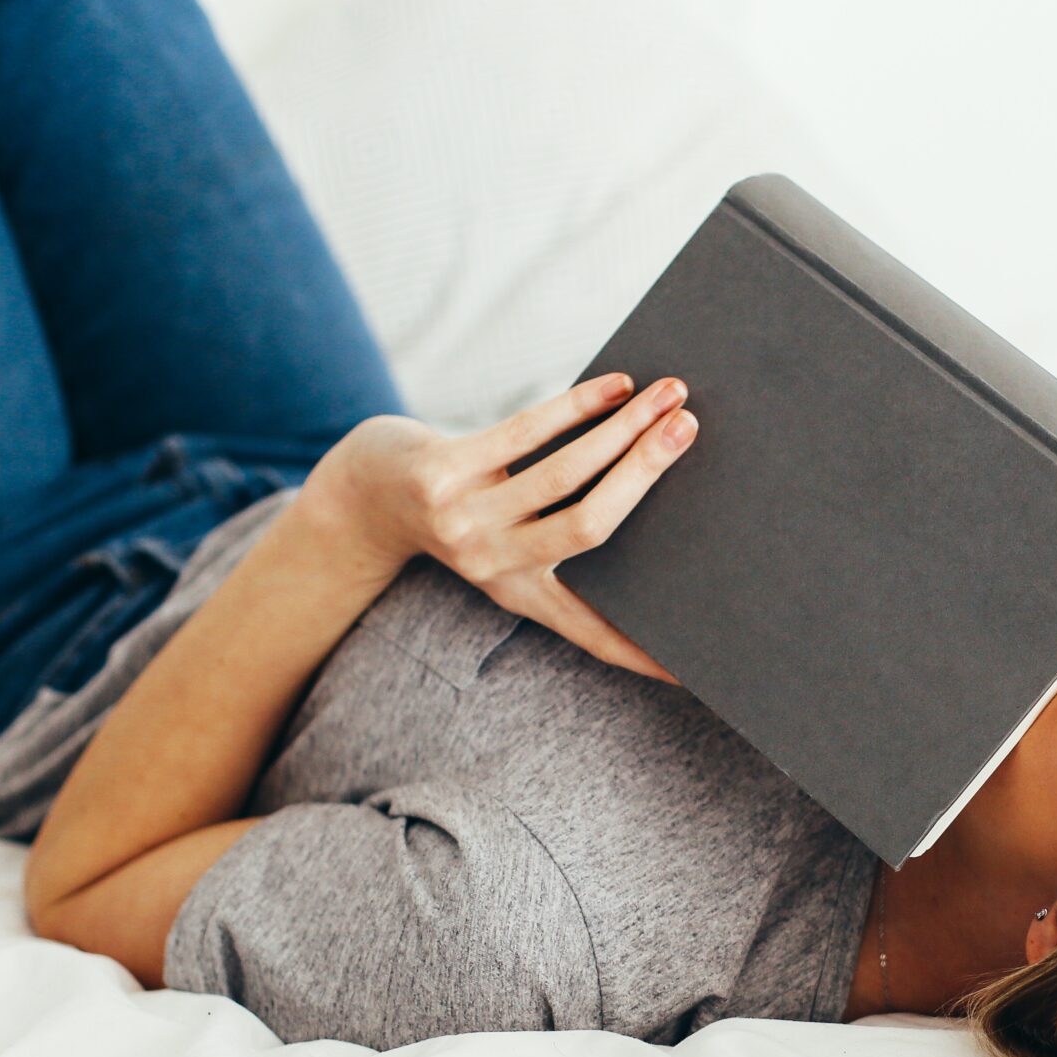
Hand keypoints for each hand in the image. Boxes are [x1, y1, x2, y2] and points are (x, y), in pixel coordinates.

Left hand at [297, 373, 697, 680]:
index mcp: (522, 594)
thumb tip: (647, 484)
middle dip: (645, 474)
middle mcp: (496, 565)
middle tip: (690, 429)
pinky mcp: (442, 472)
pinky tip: (616, 385)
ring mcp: (465, 520)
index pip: (593, 633)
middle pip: (590, 527)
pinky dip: (576, 405)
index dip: (644, 653)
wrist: (363, 496)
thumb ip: (564, 534)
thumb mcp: (508, 546)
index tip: (693, 670)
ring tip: (669, 396)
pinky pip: (524, 433)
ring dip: (623, 428)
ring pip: (563, 474)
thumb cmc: (461, 512)